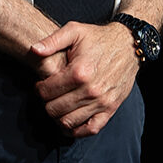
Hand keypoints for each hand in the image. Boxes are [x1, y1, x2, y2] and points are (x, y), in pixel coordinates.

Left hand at [30, 20, 138, 136]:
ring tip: (57, 106)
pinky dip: (77, 131)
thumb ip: (52, 40)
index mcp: (78, 72)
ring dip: (57, 117)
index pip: (47, 92)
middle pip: (54, 109)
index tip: (41, 85)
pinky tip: (69, 124)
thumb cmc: (99, 38)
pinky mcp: (110, 109)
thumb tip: (34, 50)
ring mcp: (101, 102)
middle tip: (48, 96)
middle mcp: (90, 90)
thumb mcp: (75, 31)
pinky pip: (90, 129)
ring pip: (68, 121)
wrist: (129, 45)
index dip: (39, 89)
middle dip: (46, 103)